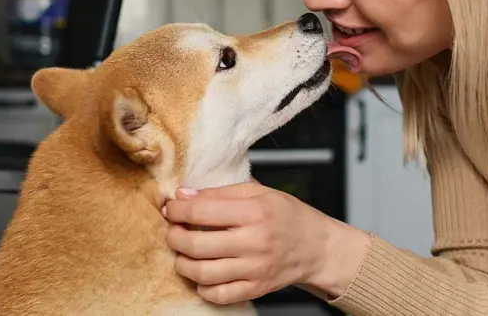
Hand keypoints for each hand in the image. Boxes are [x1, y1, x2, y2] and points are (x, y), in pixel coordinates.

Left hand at [163, 182, 369, 304]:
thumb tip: (184, 196)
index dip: (177, 210)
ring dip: (182, 263)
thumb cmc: (288, 216)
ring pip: (202, 272)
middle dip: (174, 237)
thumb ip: (220, 193)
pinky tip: (202, 274)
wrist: (317, 247)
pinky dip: (201, 286)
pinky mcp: (256, 288)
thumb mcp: (260, 193)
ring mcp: (255, 268)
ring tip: (183, 253)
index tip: (170, 209)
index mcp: (255, 212)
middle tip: (173, 231)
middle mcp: (255, 241)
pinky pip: (218, 294)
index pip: (202, 211)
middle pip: (196, 244)